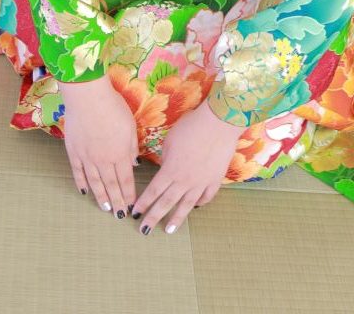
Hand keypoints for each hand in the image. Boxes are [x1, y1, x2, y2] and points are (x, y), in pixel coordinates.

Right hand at [59, 74, 138, 218]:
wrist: (87, 97)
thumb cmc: (113, 107)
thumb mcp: (130, 125)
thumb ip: (132, 146)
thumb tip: (134, 163)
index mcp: (120, 154)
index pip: (126, 179)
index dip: (129, 194)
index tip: (132, 206)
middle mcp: (103, 160)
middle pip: (111, 185)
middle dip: (117, 202)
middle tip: (119, 215)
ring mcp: (87, 157)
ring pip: (95, 183)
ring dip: (101, 197)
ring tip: (105, 209)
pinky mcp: (73, 151)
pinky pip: (78, 172)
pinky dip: (82, 183)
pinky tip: (85, 192)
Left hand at [132, 97, 241, 235]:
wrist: (218, 123)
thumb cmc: (191, 127)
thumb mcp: (170, 140)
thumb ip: (165, 158)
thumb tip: (165, 167)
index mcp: (170, 170)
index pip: (153, 191)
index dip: (143, 203)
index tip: (135, 213)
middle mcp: (184, 181)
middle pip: (166, 203)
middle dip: (153, 218)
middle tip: (144, 231)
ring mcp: (201, 182)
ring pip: (186, 205)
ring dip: (176, 219)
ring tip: (169, 231)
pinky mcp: (215, 180)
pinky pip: (206, 196)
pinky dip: (200, 203)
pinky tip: (195, 207)